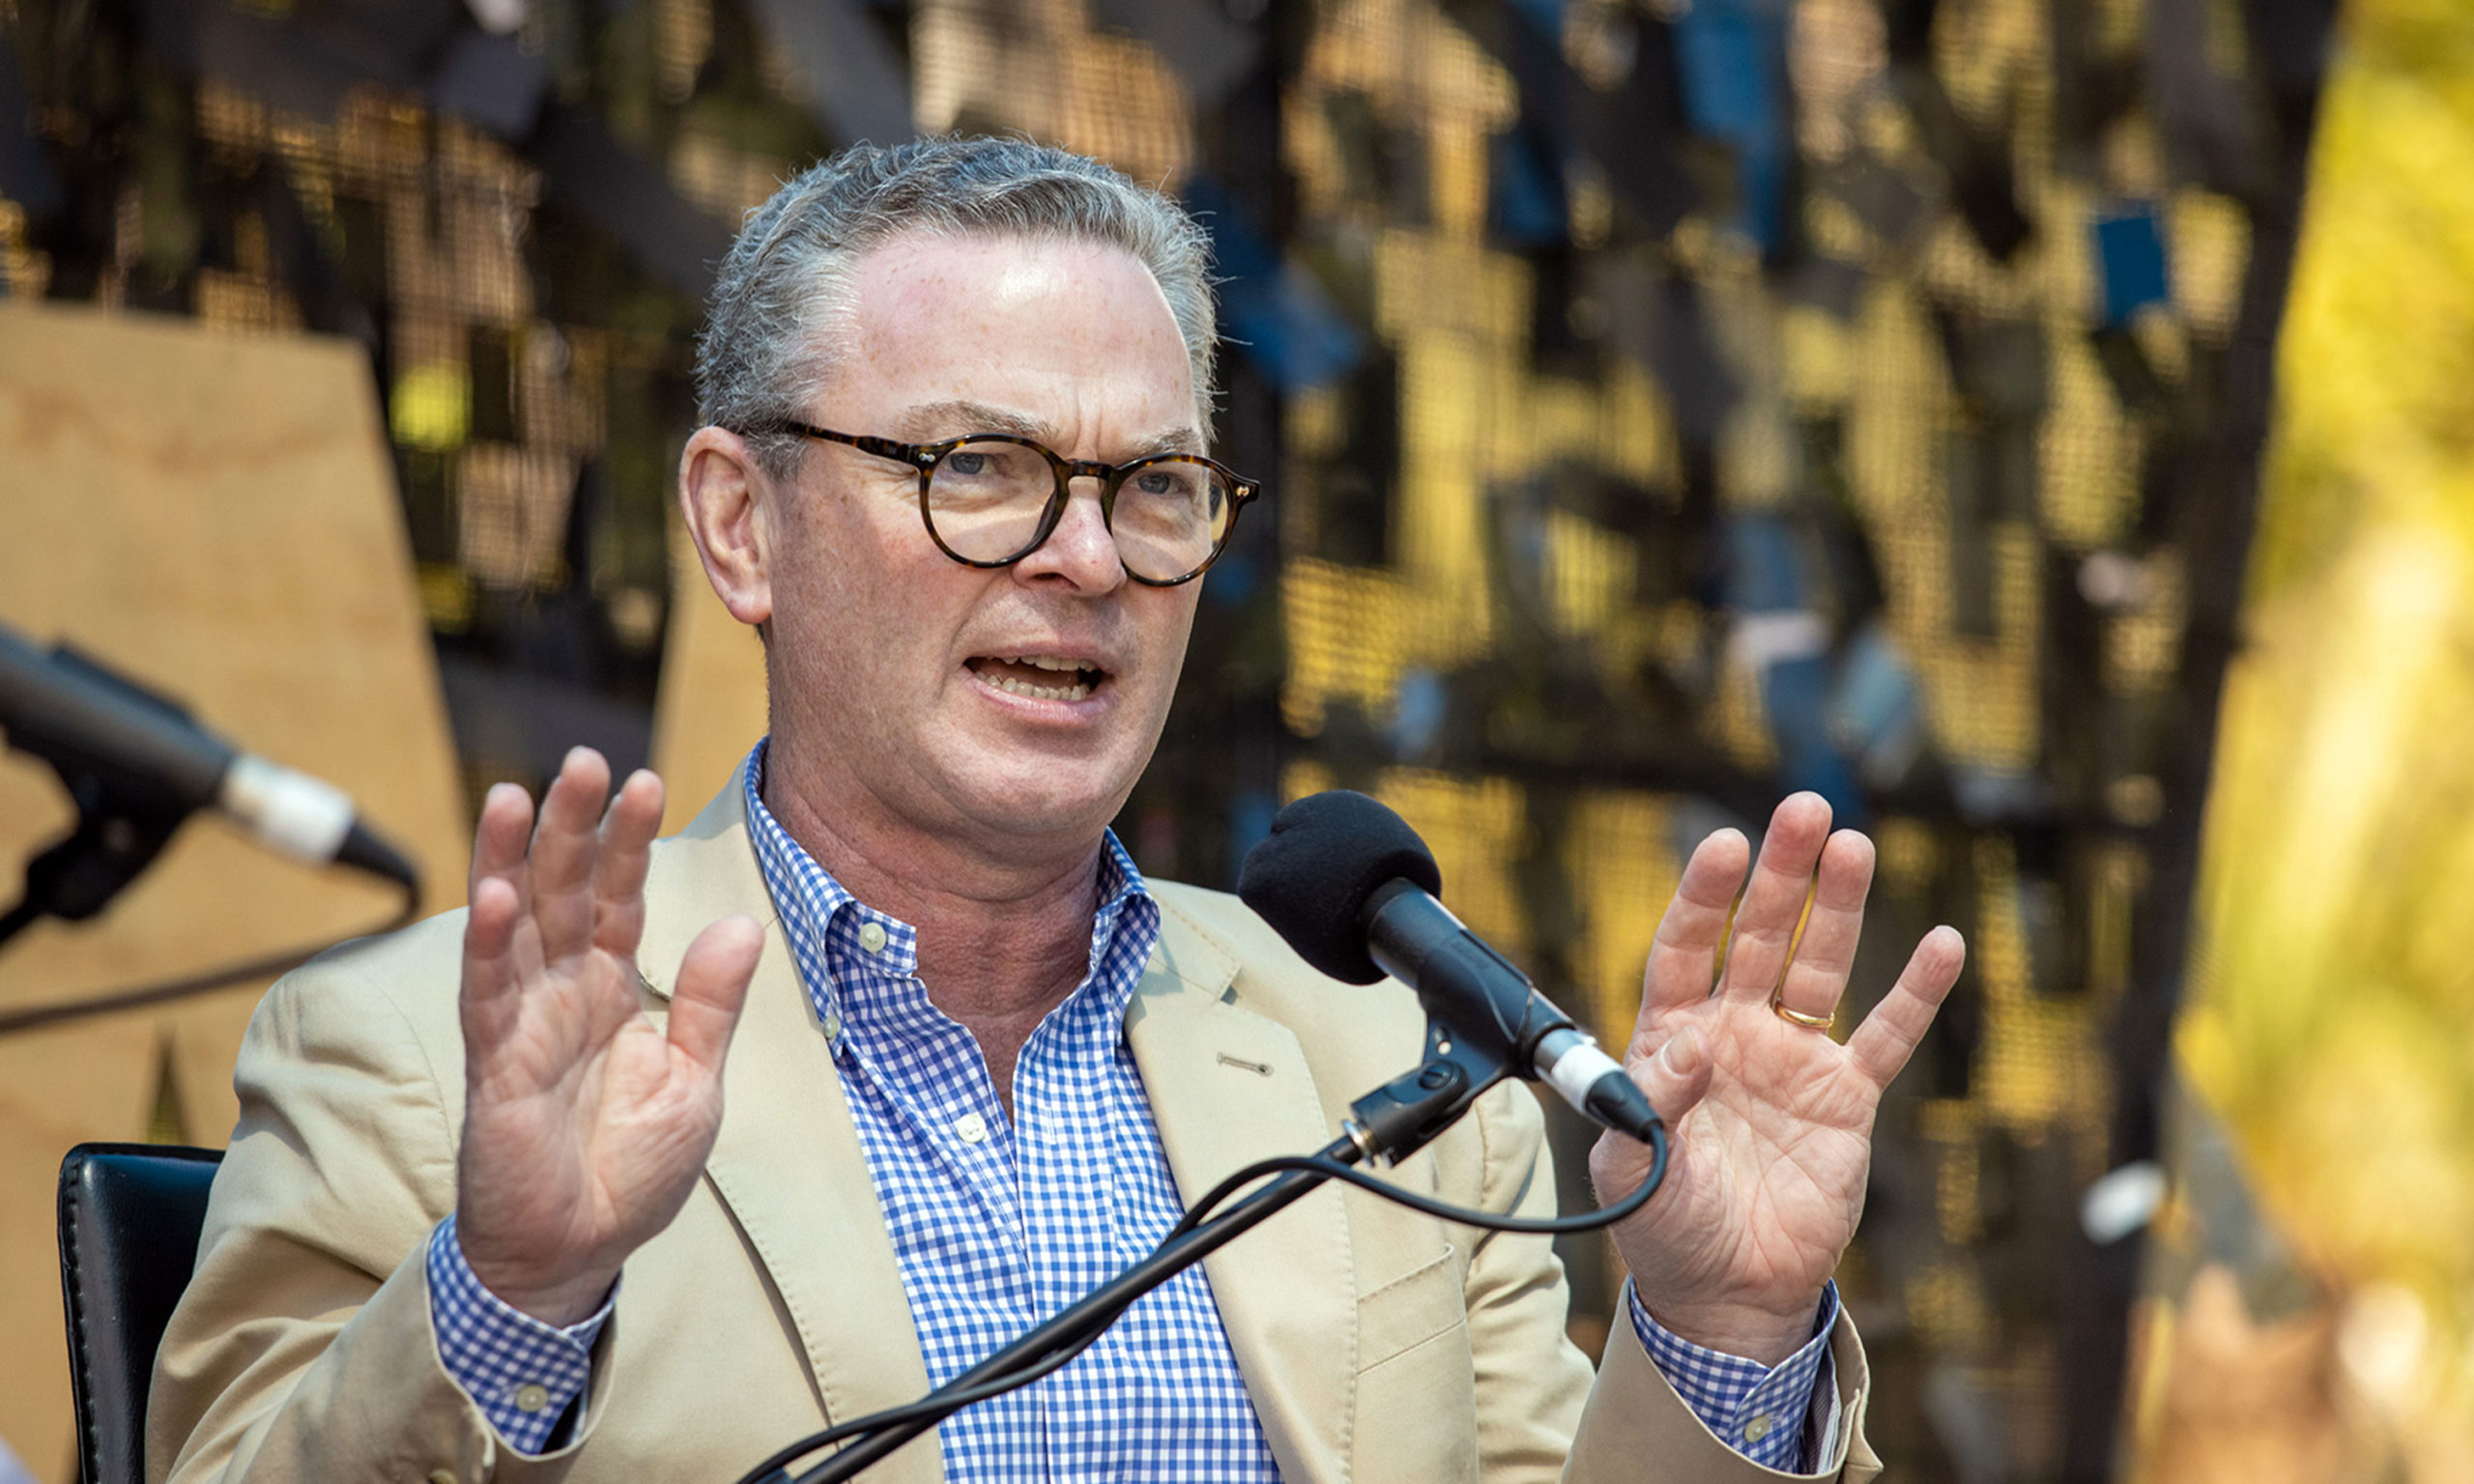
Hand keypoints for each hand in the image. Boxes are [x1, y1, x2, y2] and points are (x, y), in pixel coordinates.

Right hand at [454, 748, 763, 1325]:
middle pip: (562, 891)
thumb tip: (742, 922)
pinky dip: (487, 945)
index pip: (619, 899)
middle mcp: (562, 993)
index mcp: (612, 991)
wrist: (580, 1254)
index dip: (629, 844)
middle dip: (570, 825)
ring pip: (512, 925)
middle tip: (583, 757)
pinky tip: (490, 894)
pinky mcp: (495, 1067)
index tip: (647, 782)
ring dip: (508, 859)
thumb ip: (710, 1004)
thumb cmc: (630, 1171)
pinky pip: (488, 997)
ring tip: (512, 793)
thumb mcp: (694, 1083)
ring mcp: (523, 1024)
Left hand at [1590, 792, 1964, 1364]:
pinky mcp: (1847, 1099)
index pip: (1686, 948)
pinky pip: (1887, 1037)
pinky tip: (1941, 943)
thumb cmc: (1666, 1225)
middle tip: (1804, 809)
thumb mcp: (1634, 1167)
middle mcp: (1735, 1031)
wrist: (1727, 1292)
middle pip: (1761, 937)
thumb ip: (1652, 1106)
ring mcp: (1794, 1059)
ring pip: (1821, 967)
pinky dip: (1915, 993)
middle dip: (1780, 874)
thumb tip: (1683, 1048)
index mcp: (1674, 1036)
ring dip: (1839, 908)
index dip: (1705, 897)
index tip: (1724, 846)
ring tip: (1853, 845)